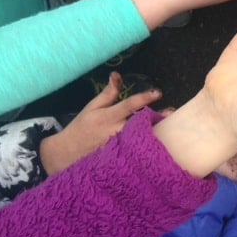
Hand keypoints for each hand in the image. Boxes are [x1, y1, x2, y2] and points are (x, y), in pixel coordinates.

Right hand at [39, 72, 161, 174]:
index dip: (144, 98)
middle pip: (140, 124)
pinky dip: (146, 149)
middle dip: (156, 118)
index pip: (129, 105)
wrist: (65, 154)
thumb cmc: (81, 128)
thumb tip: (116, 75)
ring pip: (140, 139)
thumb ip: (108, 93)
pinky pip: (135, 153)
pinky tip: (159, 149)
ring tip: (171, 130)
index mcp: (108, 116)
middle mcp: (115, 132)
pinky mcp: (118, 160)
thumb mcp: (92, 108)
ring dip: (155, 134)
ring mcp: (118, 148)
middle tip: (172, 113)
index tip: (158, 93)